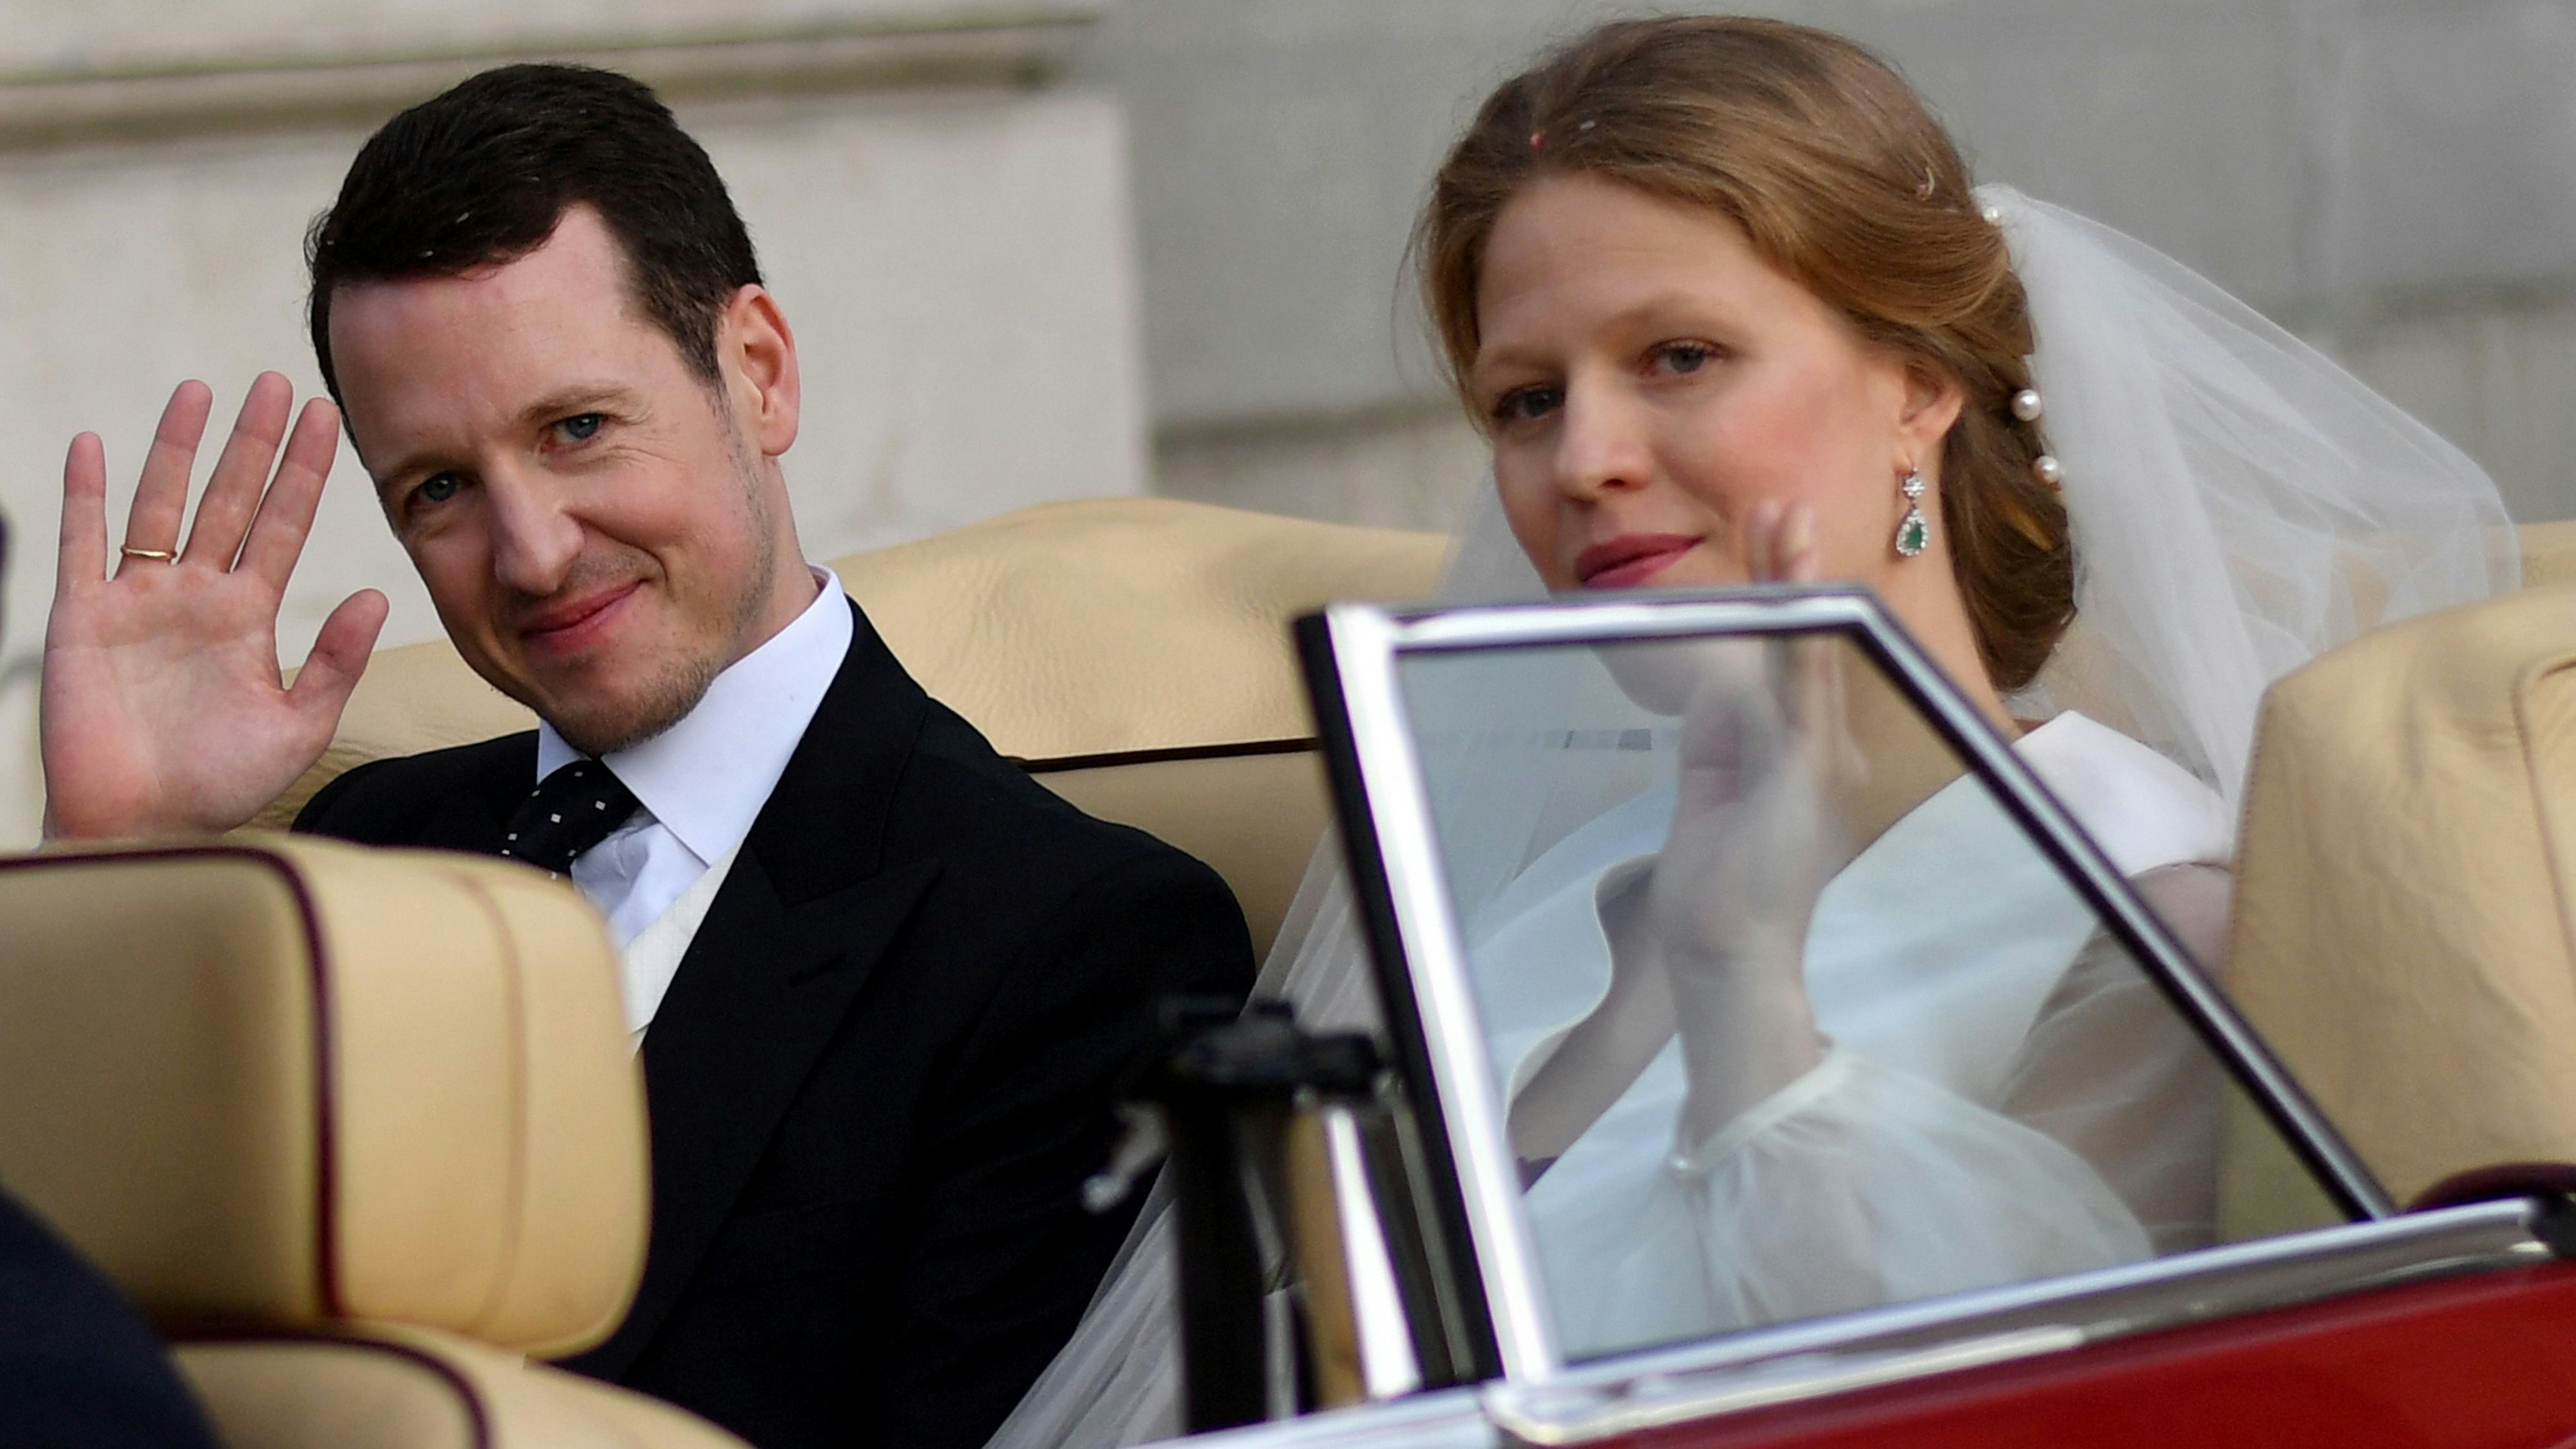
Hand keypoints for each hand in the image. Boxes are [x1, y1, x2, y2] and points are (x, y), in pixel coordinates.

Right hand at [41, 375, 388, 838]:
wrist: (144, 823)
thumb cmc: (220, 783)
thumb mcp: (297, 724)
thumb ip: (336, 661)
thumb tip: (378, 597)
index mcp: (249, 616)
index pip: (284, 526)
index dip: (305, 473)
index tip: (328, 419)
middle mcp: (197, 595)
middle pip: (229, 499)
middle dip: (252, 442)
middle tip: (277, 381)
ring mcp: (139, 599)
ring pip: (161, 504)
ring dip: (178, 448)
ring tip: (199, 390)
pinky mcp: (84, 616)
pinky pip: (83, 543)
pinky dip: (85, 494)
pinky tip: (90, 443)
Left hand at [1646, 501, 1858, 1135]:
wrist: (1723, 956)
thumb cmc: (1716, 887)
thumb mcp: (1712, 788)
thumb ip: (1720, 734)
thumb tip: (1714, 684)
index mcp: (1807, 754)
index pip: (1798, 657)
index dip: (1788, 594)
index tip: (1772, 536)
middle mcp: (1828, 751)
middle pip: (1814, 639)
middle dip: (1796, 569)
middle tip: (1780, 504)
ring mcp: (1823, 762)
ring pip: (1813, 651)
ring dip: (1798, 583)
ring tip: (1784, 519)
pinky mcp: (1805, 777)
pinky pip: (1799, 694)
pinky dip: (1795, 641)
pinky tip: (1789, 597)